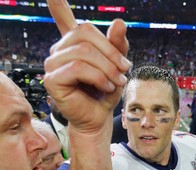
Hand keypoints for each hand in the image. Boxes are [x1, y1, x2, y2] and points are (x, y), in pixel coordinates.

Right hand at [44, 0, 131, 133]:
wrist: (100, 115)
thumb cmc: (107, 91)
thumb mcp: (117, 65)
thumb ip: (117, 44)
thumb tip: (119, 22)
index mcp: (74, 44)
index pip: (64, 19)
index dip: (58, 7)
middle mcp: (60, 50)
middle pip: (84, 33)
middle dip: (111, 53)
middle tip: (125, 70)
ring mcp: (52, 63)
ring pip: (84, 51)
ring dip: (108, 68)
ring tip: (117, 82)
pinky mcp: (52, 79)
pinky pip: (78, 68)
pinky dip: (98, 77)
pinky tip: (106, 87)